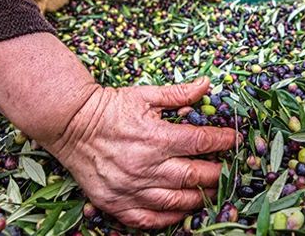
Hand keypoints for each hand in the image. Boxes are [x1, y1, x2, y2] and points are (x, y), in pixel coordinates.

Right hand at [44, 77, 238, 228]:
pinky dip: (170, 218)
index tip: (234, 139)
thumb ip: (178, 93)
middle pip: (194, 176)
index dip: (223, 141)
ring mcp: (131, 188)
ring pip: (177, 201)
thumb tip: (207, 84)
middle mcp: (146, 166)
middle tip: (228, 170)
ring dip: (200, 198)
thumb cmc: (110, 108)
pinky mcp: (117, 203)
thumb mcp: (145, 95)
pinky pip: (149, 220)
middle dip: (217, 173)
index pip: (201, 142)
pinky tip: (183, 211)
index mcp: (156, 137)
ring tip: (213, 191)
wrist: (70, 124)